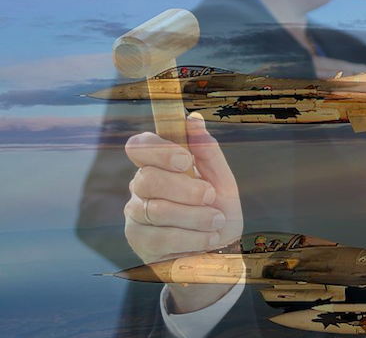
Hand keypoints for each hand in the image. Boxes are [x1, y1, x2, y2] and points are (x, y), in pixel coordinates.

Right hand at [124, 113, 242, 311]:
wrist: (220, 253)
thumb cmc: (218, 211)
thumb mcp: (222, 180)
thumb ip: (207, 151)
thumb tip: (194, 120)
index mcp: (158, 165)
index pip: (139, 146)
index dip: (158, 150)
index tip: (185, 160)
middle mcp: (140, 187)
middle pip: (148, 178)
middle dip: (186, 189)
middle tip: (210, 196)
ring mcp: (136, 215)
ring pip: (157, 210)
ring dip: (196, 216)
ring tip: (217, 221)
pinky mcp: (140, 242)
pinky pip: (162, 236)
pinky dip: (193, 237)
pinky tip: (209, 238)